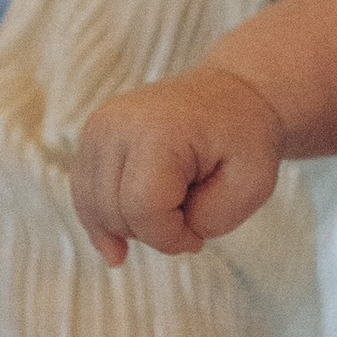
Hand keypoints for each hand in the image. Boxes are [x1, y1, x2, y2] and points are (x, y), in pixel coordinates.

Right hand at [71, 68, 283, 263]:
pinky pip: (84, 195)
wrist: (233, 95)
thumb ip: (210, 220)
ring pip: (94, 208)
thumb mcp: (252, 184)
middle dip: (152, 232)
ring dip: (130, 225)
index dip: (170, 237)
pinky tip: (119, 241)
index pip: (143, 210)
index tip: (197, 236)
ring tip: (168, 211)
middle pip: (114, 212)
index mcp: (158, 131)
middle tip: (187, 217)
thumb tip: (155, 232)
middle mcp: (116, 123)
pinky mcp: (92, 135)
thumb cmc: (244, 139)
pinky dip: (103, 218)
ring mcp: (98, 127)